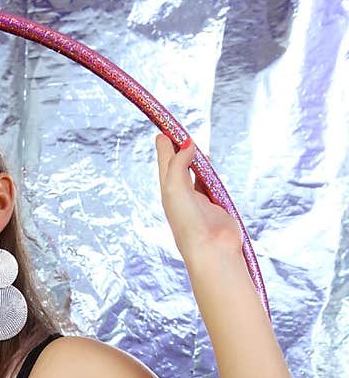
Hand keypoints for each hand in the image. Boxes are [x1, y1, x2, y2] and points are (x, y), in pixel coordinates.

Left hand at [155, 134, 243, 258]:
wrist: (212, 249)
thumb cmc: (190, 222)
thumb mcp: (176, 188)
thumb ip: (179, 164)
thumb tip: (187, 144)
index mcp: (168, 189)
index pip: (164, 160)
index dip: (164, 144)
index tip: (164, 128)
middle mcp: (180, 193)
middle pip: (177, 164)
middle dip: (177, 148)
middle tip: (175, 132)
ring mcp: (197, 198)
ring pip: (194, 171)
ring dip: (194, 158)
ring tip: (192, 145)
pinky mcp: (214, 202)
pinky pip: (209, 181)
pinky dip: (208, 171)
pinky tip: (208, 164)